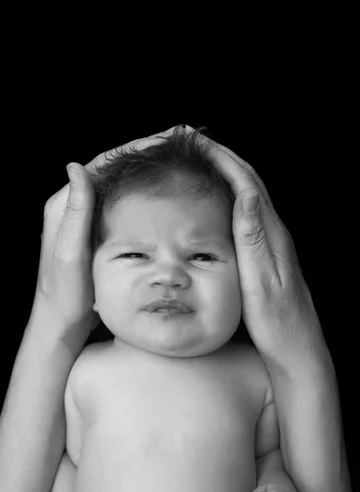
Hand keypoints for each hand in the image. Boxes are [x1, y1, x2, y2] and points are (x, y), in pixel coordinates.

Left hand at [32, 126, 179, 343]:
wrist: (59, 322)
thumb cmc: (64, 294)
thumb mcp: (70, 253)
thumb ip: (76, 212)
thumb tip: (76, 167)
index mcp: (64, 205)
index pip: (102, 163)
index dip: (134, 148)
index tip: (164, 138)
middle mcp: (73, 207)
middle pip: (113, 169)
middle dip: (144, 154)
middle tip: (177, 144)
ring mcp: (85, 219)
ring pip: (119, 185)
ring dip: (145, 172)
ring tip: (175, 162)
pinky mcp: (96, 232)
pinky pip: (121, 204)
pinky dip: (142, 195)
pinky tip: (162, 197)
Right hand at [186, 126, 333, 378]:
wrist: (297, 350)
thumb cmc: (277, 324)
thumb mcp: (261, 283)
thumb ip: (254, 239)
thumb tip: (248, 194)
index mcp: (272, 237)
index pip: (247, 184)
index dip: (223, 158)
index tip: (197, 141)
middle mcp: (275, 235)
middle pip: (250, 183)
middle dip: (223, 157)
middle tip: (194, 142)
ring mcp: (273, 244)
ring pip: (250, 196)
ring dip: (227, 173)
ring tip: (203, 161)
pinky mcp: (268, 255)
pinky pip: (248, 214)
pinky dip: (231, 196)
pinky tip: (219, 201)